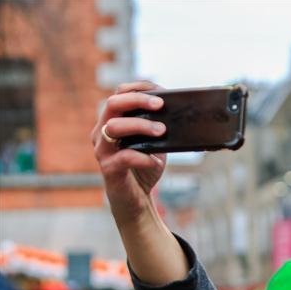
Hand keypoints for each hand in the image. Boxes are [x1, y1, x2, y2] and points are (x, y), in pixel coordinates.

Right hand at [90, 81, 187, 284]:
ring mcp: (103, 150)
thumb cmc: (144, 168)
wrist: (136, 201)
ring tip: (162, 131)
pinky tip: (155, 161)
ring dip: (141, 126)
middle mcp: (102, 132)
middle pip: (113, 104)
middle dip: (138, 100)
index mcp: (112, 122)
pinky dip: (142, 156)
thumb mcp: (155, 144)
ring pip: (114, 127)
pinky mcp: (109, 169)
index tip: (159, 90)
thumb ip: (160, 127)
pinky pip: (124, 157)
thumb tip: (187, 113)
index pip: (119, 94)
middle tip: (161, 106)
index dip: (137, 88)